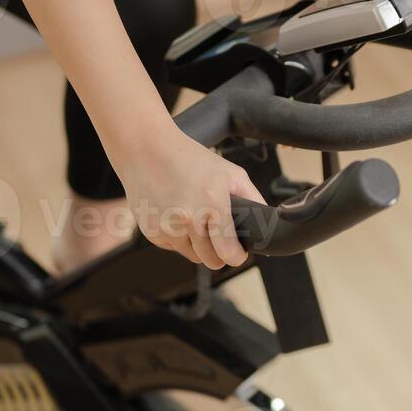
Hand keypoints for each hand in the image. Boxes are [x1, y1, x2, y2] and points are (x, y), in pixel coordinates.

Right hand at [116, 125, 265, 268]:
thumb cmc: (189, 158)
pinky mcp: (151, 232)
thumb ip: (253, 198)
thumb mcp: (231, 173)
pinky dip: (178, 237)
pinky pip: (173, 247)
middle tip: (217, 233)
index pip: (229, 253)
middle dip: (218, 251)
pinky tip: (176, 214)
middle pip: (211, 261)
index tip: (238, 252)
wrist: (146, 149)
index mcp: (212, 204)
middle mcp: (188, 219)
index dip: (237, 256)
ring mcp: (167, 227)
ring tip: (195, 217)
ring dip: (197, 245)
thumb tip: (265, 222)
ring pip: (192, 256)